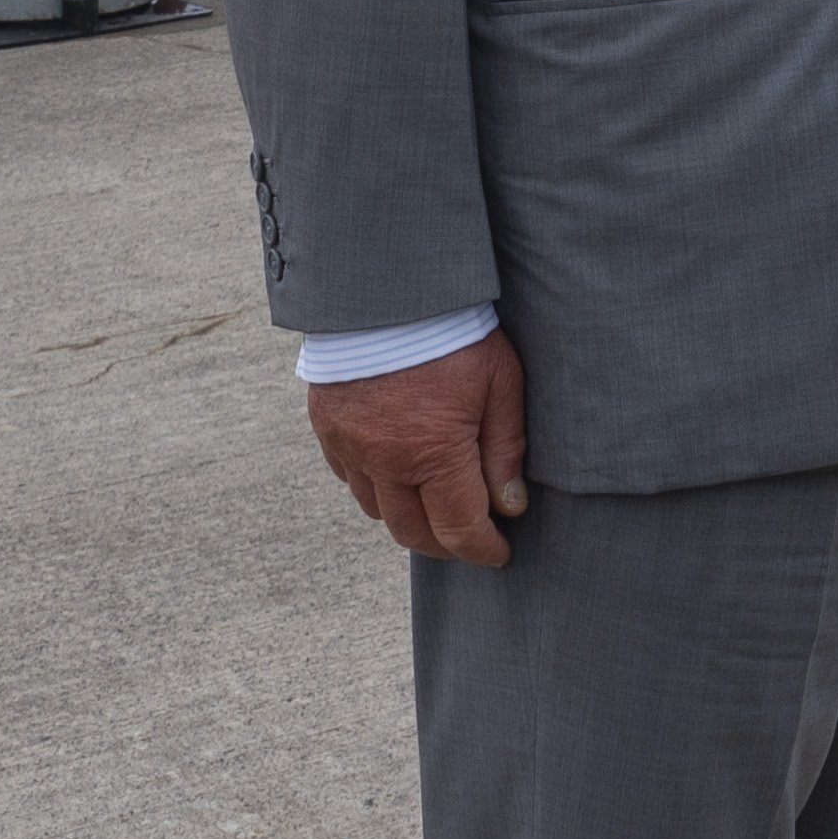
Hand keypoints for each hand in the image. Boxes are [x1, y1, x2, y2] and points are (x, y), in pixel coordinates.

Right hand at [308, 331, 526, 565]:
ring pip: (377, 511)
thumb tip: (511, 507)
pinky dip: (373, 485)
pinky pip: (349, 477)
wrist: (386, 285)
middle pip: (413, 533)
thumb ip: (505, 448)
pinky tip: (396, 470)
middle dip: (446, 545)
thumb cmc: (454, 330)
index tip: (500, 553)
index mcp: (433, 453)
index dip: (483, 550)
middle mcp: (385, 460)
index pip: (459, 531)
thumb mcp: (499, 382)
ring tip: (434, 503)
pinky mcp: (326, 427)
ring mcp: (349, 446)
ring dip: (408, 517)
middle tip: (470, 537)